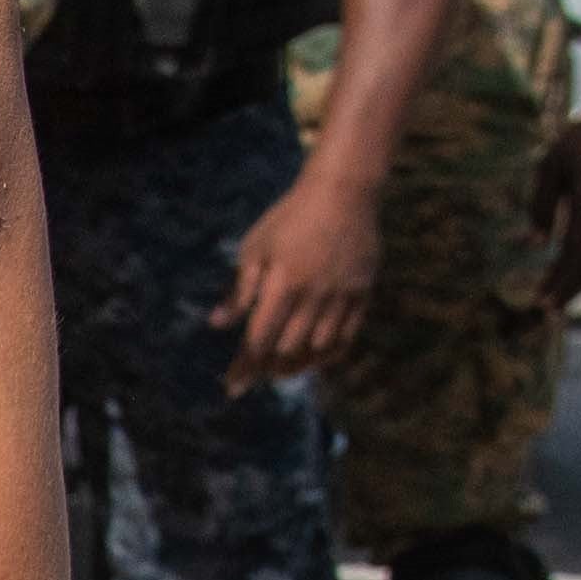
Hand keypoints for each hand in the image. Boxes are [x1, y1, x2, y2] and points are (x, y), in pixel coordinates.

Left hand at [223, 159, 386, 385]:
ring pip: (317, 349)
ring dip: (296, 366)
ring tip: (280, 371)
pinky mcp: (362, 294)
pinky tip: (313, 359)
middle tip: (255, 375)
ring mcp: (342, 296)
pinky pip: (346, 338)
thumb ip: (239, 289)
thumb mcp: (255, 247)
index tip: (232, 387)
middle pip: (287, 350)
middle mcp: (314, 295)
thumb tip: (218, 324)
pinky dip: (328, 355)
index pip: (260, 339)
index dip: (245, 367)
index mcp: (283, 283)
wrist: (343, 192)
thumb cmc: (290, 218)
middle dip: (267, 369)